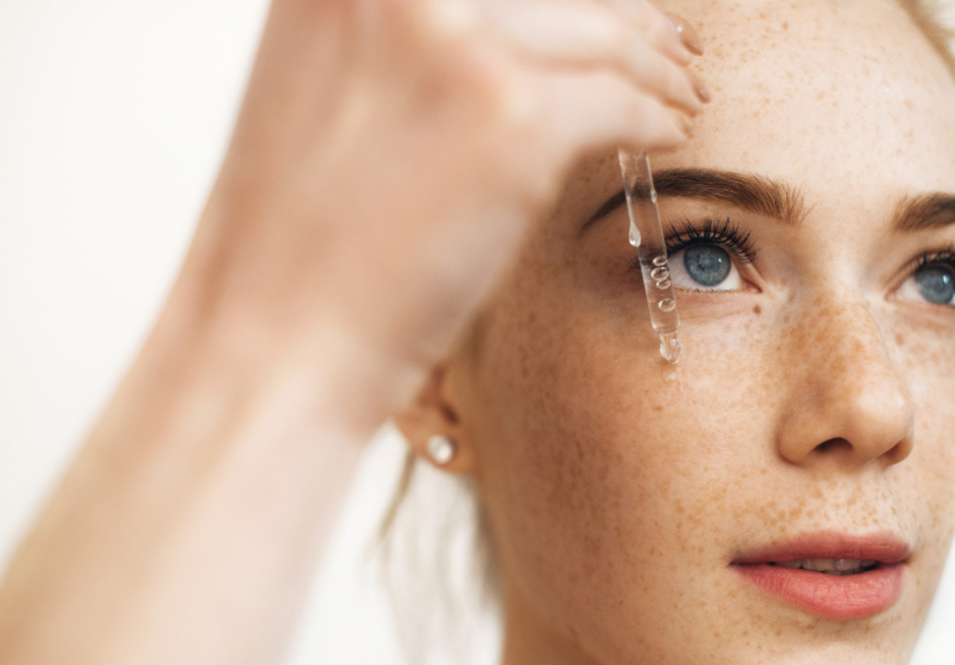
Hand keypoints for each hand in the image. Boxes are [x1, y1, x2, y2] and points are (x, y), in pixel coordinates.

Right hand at [184, 0, 706, 426]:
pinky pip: (621, 101)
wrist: (273, 341)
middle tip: (668, 44)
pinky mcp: (514, 121)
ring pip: (604, 35)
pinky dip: (655, 117)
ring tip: (681, 88)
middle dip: (626, 17)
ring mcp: (458, 45)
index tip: (605, 11)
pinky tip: (666, 134)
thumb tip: (503, 30)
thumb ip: (404, 39)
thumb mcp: (326, 91)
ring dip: (655, 63)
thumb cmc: (297, 243)